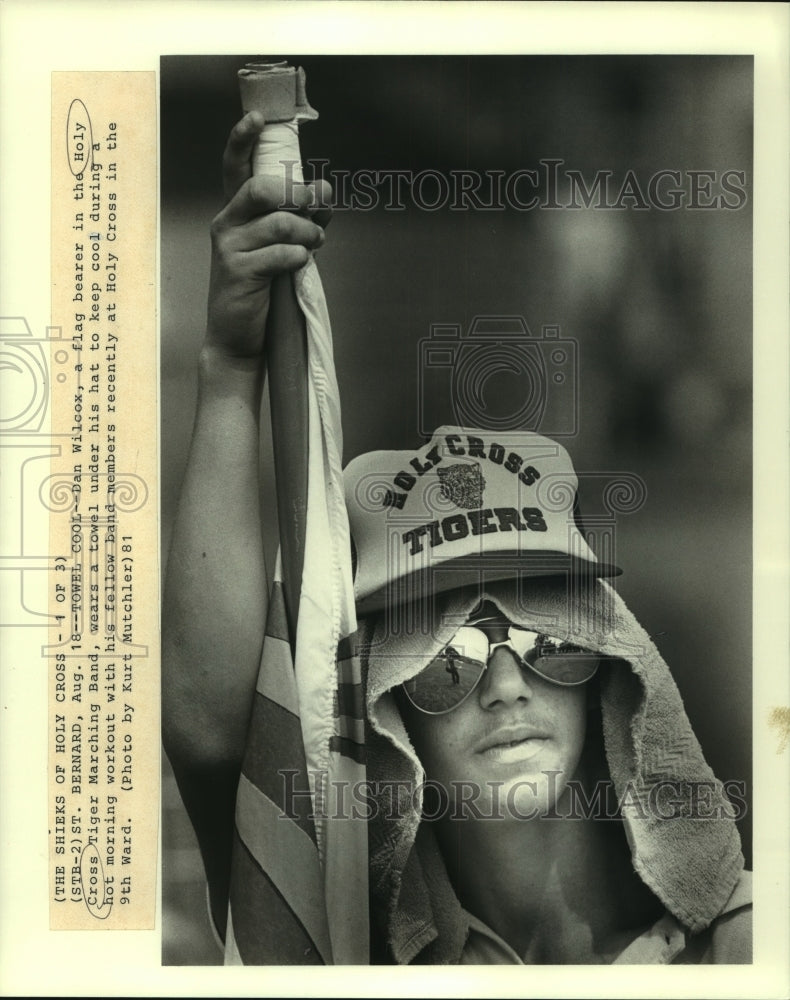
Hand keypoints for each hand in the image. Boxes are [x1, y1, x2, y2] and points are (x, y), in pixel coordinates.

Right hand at [205, 111, 331, 359]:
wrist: (239, 337)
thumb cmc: (261, 289)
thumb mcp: (282, 248)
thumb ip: (302, 218)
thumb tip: (325, 189)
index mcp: (235, 212)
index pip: (234, 167)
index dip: (242, 140)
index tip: (256, 118)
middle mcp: (226, 223)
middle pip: (263, 188)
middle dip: (298, 196)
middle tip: (316, 211)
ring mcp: (229, 247)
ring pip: (279, 222)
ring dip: (307, 233)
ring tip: (314, 245)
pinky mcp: (238, 272)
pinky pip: (282, 254)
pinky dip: (300, 258)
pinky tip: (299, 266)